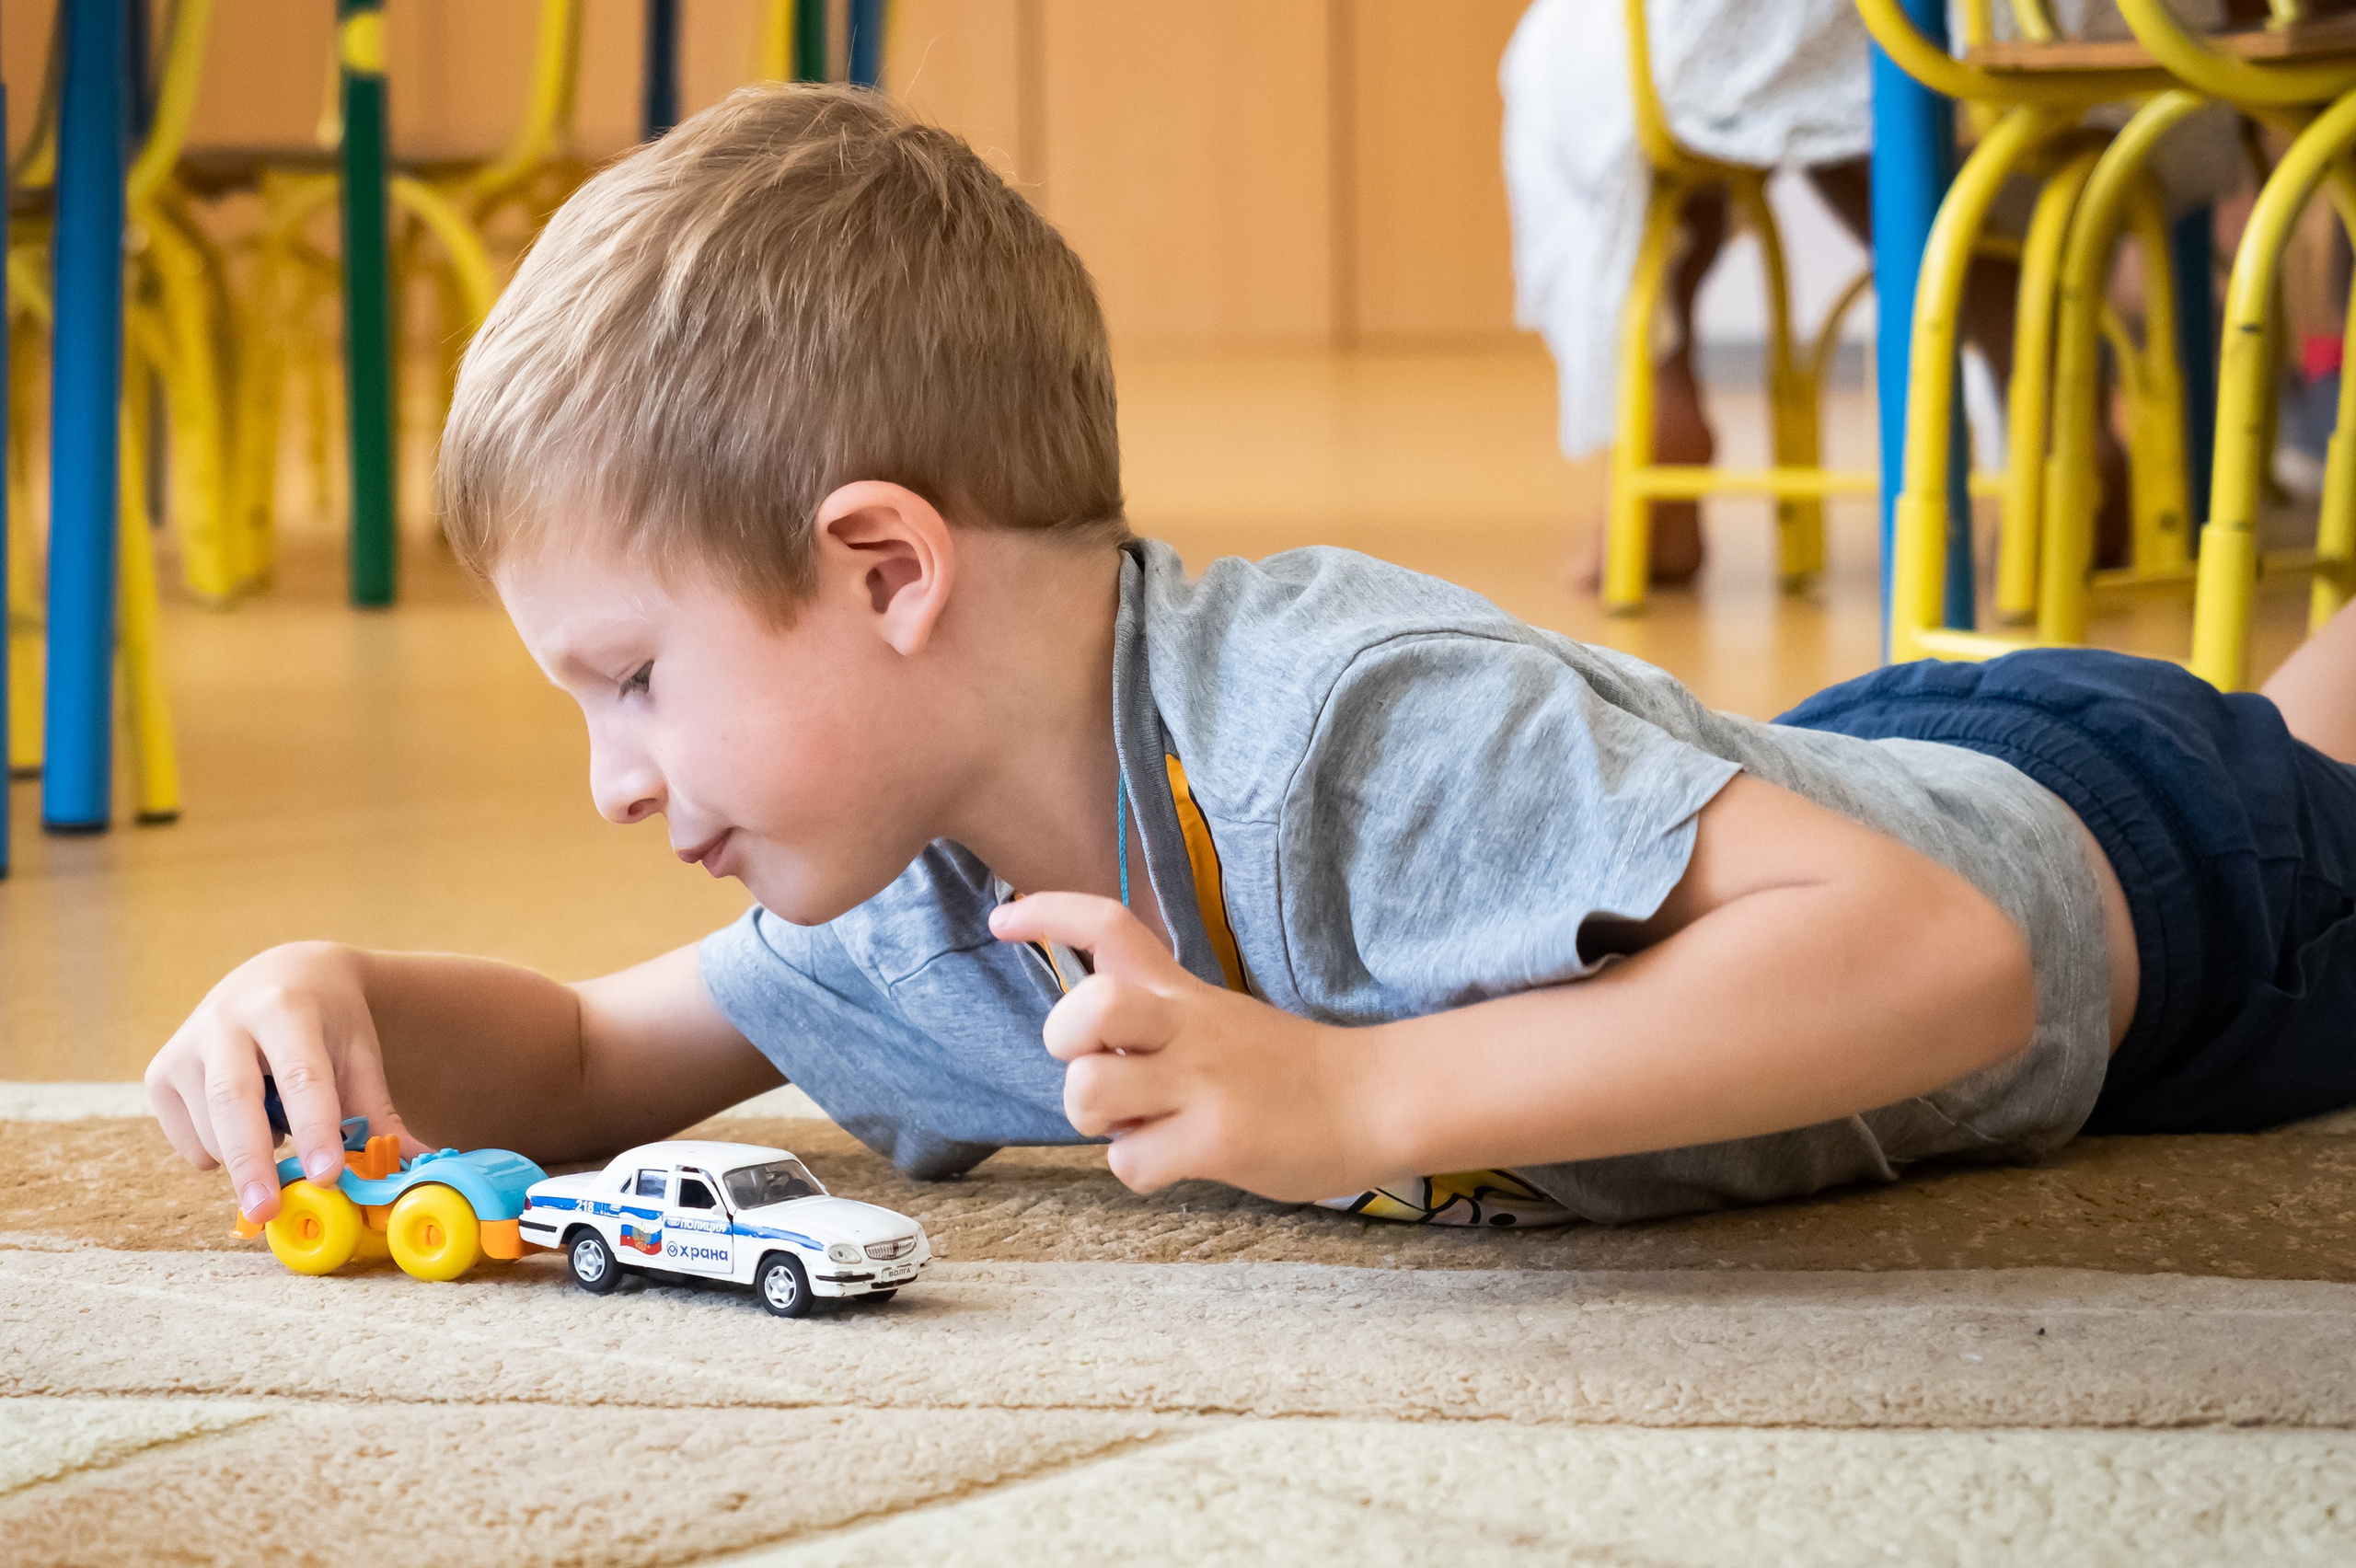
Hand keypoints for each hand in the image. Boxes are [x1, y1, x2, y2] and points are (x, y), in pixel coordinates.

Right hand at [145, 942, 418, 1223]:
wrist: (280, 975)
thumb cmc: (327, 1022)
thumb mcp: (359, 1054)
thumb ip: (379, 1113)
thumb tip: (412, 1170)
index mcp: (286, 1009)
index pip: (301, 1075)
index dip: (315, 1129)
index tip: (328, 1176)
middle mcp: (225, 1021)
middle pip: (233, 1100)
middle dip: (251, 1162)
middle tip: (267, 1212)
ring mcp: (184, 1046)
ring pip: (210, 1127)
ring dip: (248, 1155)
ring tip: (280, 1129)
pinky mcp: (158, 1073)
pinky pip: (188, 1138)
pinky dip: (219, 1153)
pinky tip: (245, 1121)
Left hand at [988, 894, 1381, 1202]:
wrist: (1373, 1101)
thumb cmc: (1286, 1069)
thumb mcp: (1218, 1015)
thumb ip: (1155, 1015)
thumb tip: (1087, 1048)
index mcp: (1182, 993)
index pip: (1108, 925)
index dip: (1047, 914)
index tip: (1002, 918)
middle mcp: (1186, 1027)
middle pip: (1091, 1004)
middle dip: (1065, 1039)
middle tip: (1095, 1063)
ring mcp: (1202, 1082)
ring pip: (1091, 1093)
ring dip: (1096, 1118)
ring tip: (1138, 1121)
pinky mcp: (1218, 1140)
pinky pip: (1131, 1161)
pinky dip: (1139, 1170)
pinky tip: (1174, 1160)